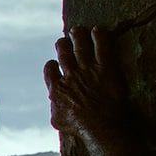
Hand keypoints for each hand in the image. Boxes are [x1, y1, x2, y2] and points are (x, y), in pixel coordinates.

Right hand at [45, 26, 129, 147]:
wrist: (101, 124)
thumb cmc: (79, 127)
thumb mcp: (57, 120)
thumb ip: (54, 106)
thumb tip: (54, 102)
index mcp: (57, 88)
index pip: (49, 70)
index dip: (51, 65)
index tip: (53, 63)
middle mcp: (70, 75)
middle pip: (63, 54)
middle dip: (62, 45)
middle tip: (62, 40)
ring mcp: (88, 70)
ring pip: (80, 46)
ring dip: (77, 36)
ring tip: (76, 30)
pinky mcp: (106, 67)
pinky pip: (102, 46)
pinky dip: (99, 36)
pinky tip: (97, 29)